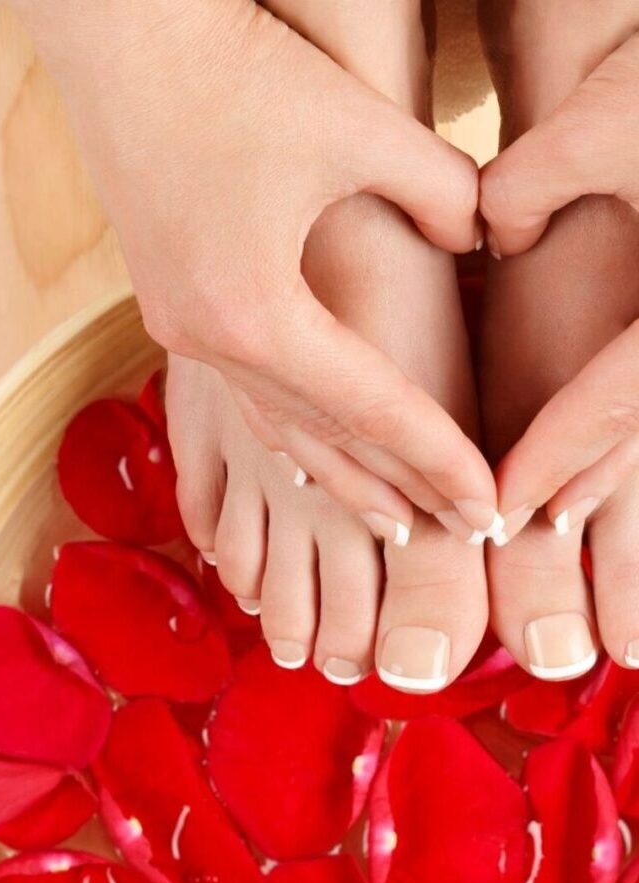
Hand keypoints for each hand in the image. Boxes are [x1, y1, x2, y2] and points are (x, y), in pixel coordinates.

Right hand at [10, 0, 496, 542]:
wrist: (119, 38)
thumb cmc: (237, 71)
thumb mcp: (361, 128)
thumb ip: (439, 191)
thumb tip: (473, 232)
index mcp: (257, 313)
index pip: (372, 409)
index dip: (438, 458)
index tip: (487, 505)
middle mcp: (210, 339)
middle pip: (319, 438)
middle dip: (391, 486)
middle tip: (450, 532)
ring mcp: (180, 326)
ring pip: (272, 424)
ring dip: (334, 471)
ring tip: (385, 514)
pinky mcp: (169, 301)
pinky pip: (240, 391)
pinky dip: (287, 426)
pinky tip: (306, 442)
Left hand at [480, 31, 638, 538]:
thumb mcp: (611, 116)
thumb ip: (532, 181)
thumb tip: (495, 236)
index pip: (623, 399)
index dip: (558, 454)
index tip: (500, 501)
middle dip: (581, 477)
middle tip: (517, 526)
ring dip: (609, 464)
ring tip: (555, 507)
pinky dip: (625, 427)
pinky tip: (591, 454)